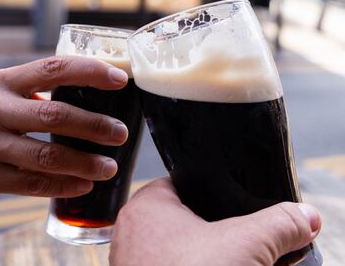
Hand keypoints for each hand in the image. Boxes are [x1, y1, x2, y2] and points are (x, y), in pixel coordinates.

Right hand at [0, 56, 128, 225]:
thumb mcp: (9, 95)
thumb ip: (44, 90)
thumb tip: (102, 94)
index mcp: (4, 81)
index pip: (53, 68)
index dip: (90, 71)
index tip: (121, 80)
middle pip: (54, 115)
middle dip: (94, 126)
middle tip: (120, 134)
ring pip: (46, 155)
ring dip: (85, 163)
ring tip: (110, 167)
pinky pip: (33, 184)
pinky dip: (64, 185)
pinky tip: (84, 185)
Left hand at [110, 179, 321, 265]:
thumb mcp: (246, 246)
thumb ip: (278, 224)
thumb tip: (304, 216)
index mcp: (147, 205)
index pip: (185, 182)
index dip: (214, 190)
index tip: (236, 203)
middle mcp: (135, 232)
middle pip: (186, 217)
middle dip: (217, 230)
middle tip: (241, 240)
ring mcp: (136, 262)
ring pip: (181, 249)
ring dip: (209, 255)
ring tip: (231, 260)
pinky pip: (174, 265)